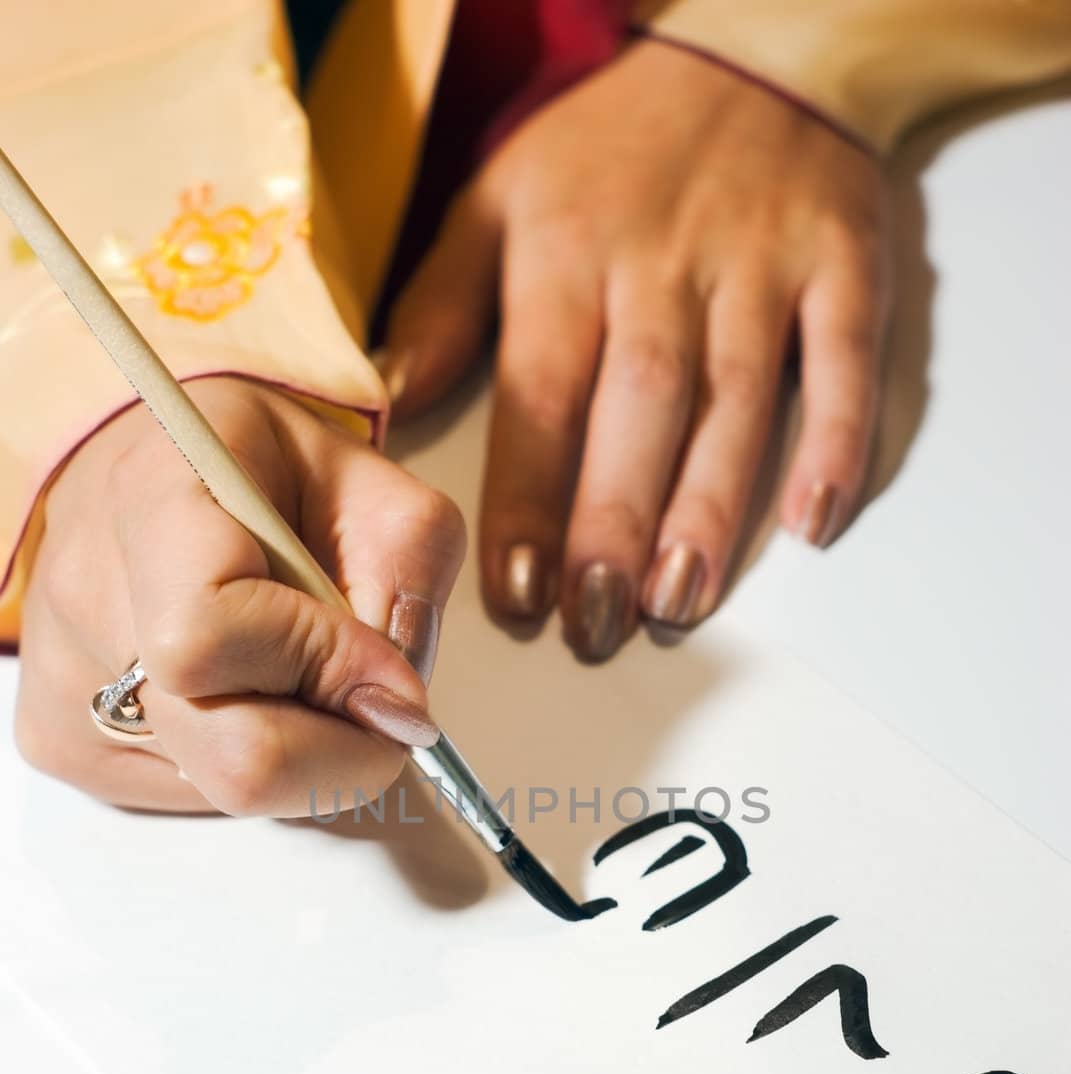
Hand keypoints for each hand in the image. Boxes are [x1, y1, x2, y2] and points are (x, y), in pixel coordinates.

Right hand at [15, 377, 464, 812]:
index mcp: (152, 502)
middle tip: (369, 698)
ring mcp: (61, 684)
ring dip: (299, 750)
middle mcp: (87, 600)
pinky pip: (193, 796)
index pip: (214, 638)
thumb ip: (407, 581)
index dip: (325, 671)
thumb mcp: (370, 485)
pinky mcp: (65, 744)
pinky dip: (250, 758)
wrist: (148, 473)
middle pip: (230, 755)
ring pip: (224, 789)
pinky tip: (246, 691)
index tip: (388, 670)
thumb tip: (396, 714)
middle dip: (339, 746)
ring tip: (292, 670)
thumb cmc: (259, 472)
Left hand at [382, 40, 890, 658]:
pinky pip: (844, 359)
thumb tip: (384, 401)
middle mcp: (662, 267)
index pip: (541, 395)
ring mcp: (760, 267)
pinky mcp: (841, 265)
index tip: (519, 595)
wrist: (751, 47)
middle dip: (616, 525)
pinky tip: (815, 521)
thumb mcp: (497, 196)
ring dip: (711, 507)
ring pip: (735, 399)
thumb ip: (441, 304)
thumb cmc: (609, 145)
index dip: (529, 500)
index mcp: (567, 255)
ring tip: (680, 601)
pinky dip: (837, 439)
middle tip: (599, 624)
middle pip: (640, 410)